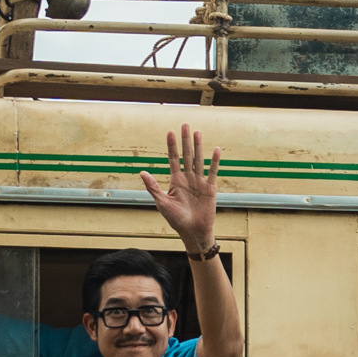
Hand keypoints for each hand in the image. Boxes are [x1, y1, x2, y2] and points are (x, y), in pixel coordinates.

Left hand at [144, 128, 218, 250]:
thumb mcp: (162, 202)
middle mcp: (188, 178)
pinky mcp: (210, 189)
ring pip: (198, 160)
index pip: (173, 159)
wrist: (192, 232)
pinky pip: (212, 172)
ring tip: (197, 132)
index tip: (170, 132)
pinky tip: (215, 150)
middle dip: (185, 140)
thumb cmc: (176, 219)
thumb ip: (153, 186)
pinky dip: (214, 162)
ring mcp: (199, 182)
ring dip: (198, 146)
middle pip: (186, 155)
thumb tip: (142, 172)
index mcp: (176, 180)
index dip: (171, 146)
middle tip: (185, 125)